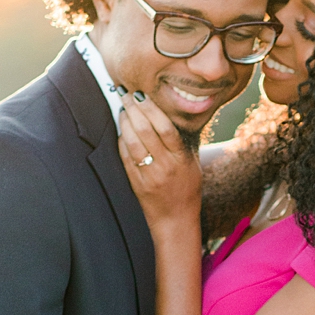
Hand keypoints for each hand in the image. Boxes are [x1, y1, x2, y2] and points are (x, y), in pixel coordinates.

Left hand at [119, 97, 201, 228]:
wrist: (176, 220)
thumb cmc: (186, 189)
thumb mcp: (192, 164)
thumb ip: (180, 143)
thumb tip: (166, 115)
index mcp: (181, 159)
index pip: (165, 128)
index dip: (151, 108)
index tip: (142, 95)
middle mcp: (165, 166)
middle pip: (146, 131)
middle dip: (134, 109)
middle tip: (126, 94)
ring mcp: (149, 175)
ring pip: (132, 142)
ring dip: (125, 122)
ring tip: (123, 110)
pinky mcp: (136, 183)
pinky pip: (125, 157)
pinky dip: (122, 140)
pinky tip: (122, 130)